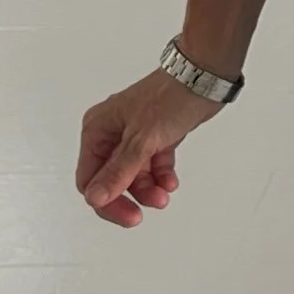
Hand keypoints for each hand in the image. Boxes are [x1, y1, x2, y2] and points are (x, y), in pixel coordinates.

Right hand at [75, 70, 219, 228]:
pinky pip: (152, 166)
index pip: (90, 179)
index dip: (106, 201)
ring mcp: (134, 135)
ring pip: (133, 176)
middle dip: (129, 196)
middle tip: (142, 213)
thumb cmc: (170, 97)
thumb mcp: (141, 141)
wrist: (203, 78)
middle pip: (111, 180)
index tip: (127, 215)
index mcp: (97, 130)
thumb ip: (118, 172)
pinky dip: (161, 177)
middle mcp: (112, 133)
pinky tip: (170, 182)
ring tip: (164, 193)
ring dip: (148, 189)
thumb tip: (95, 198)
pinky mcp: (156, 137)